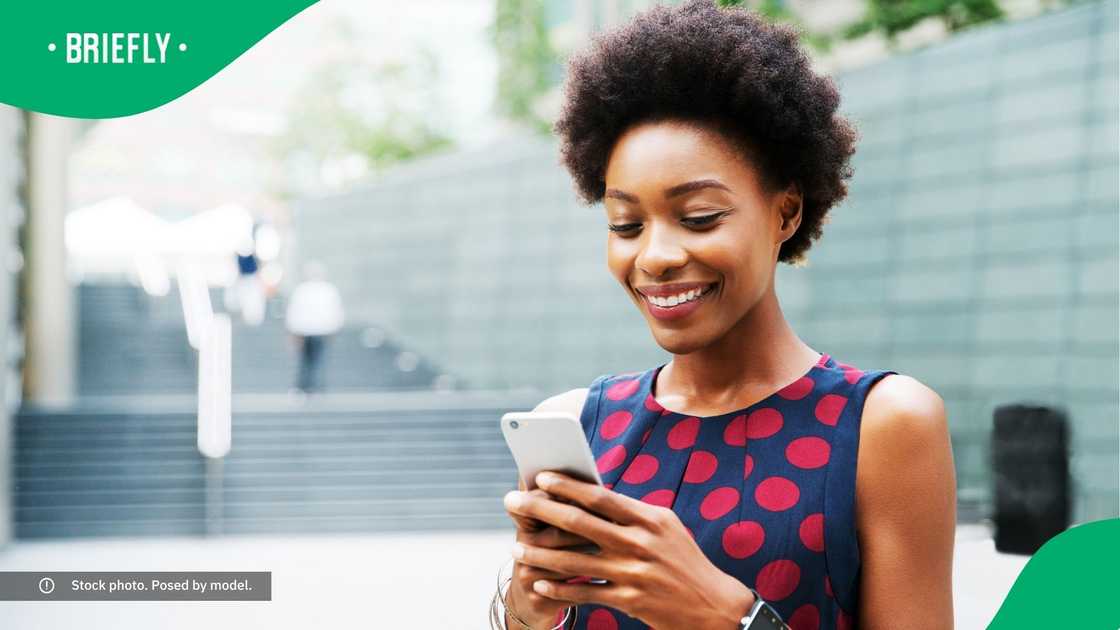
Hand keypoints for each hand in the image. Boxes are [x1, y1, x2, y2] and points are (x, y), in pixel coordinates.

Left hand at [503, 472, 756, 629]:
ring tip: (516, 548)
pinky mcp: (630, 601)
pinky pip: (585, 593)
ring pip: (575, 560)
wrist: (714, 607)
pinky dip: (560, 590)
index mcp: (649, 518)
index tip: (540, 476)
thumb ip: (632, 512)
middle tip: (512, 501)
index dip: (567, 485)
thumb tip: (593, 495)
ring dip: (540, 554)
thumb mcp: (665, 527)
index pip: (600, 495)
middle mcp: (640, 542)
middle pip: (579, 521)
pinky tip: (540, 585)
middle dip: (540, 509)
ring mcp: (634, 573)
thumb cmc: (684, 561)